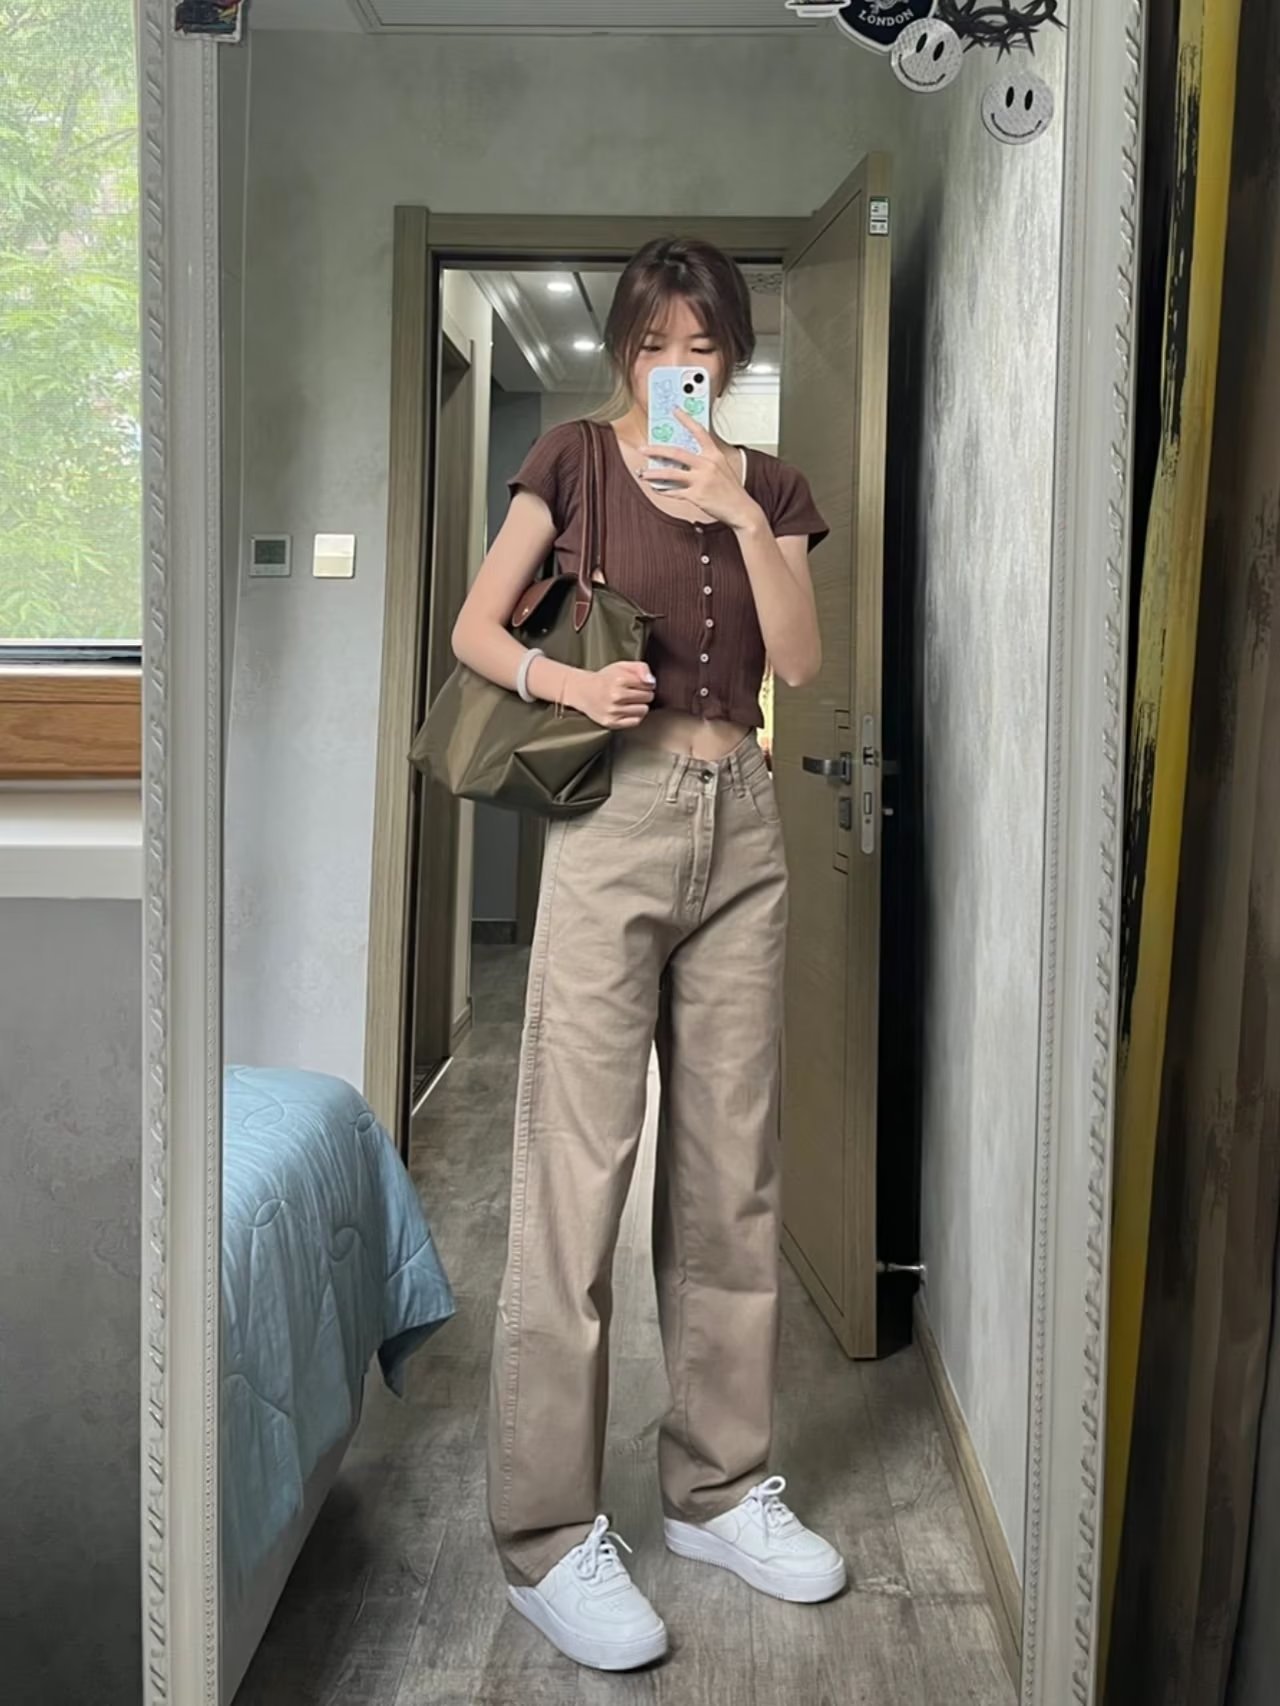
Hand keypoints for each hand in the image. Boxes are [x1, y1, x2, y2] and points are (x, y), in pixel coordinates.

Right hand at [568, 660, 655, 729]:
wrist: (583, 691)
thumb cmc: (606, 678)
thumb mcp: (622, 666)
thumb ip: (641, 668)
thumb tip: (651, 682)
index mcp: (619, 679)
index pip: (649, 684)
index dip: (646, 683)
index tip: (637, 684)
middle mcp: (615, 696)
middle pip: (648, 697)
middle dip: (644, 694)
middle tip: (632, 692)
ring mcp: (613, 711)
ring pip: (643, 710)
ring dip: (640, 706)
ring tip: (629, 701)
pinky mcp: (611, 722)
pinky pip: (635, 721)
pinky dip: (634, 716)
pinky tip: (627, 710)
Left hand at [639, 408, 763, 530]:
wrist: (742, 510)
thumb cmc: (732, 490)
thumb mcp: (722, 468)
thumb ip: (705, 461)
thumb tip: (683, 459)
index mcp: (714, 455)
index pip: (698, 431)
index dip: (686, 419)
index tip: (674, 411)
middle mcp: (707, 465)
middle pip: (676, 453)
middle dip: (656, 450)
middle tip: (643, 449)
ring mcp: (701, 480)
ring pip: (671, 473)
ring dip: (654, 473)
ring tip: (643, 473)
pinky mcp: (696, 496)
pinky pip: (674, 492)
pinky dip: (663, 490)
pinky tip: (656, 489)